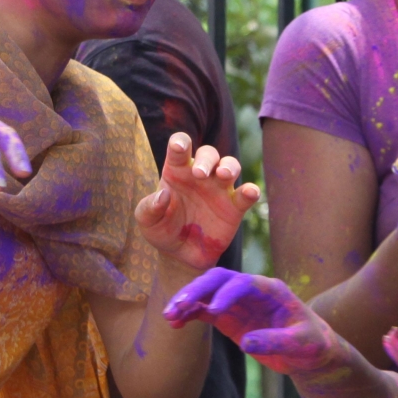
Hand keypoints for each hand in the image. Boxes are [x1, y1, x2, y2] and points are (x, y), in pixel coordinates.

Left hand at [136, 133, 259, 269]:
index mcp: (177, 170)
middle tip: (199, 173)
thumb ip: (150, 207)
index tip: (179, 147)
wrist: (180, 254)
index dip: (180, 142)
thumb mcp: (147, 221)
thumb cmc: (162, 230)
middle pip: (209, 153)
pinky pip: (246, 195)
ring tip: (224, 175)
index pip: (180, 147)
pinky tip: (250, 192)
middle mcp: (200, 175)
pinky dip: (251, 191)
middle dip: (206, 159)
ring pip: (231, 165)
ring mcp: (219, 189)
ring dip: (229, 166)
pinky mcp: (234, 208)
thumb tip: (163, 194)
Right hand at [163, 268, 338, 373]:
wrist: (309, 350)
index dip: (227, 294)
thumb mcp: (302, 344)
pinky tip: (175, 324)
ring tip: (169, 316)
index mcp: (271, 289)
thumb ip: (276, 341)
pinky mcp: (228, 316)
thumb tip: (246, 344)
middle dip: (198, 290)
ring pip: (206, 293)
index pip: (244, 283)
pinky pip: (203, 310)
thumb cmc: (312, 342)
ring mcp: (237, 302)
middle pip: (219, 280)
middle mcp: (250, 291)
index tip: (214, 311)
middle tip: (178, 305)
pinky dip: (189, 314)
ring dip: (187, 301)